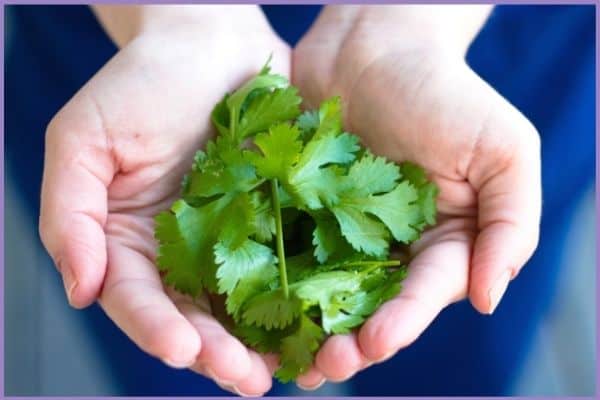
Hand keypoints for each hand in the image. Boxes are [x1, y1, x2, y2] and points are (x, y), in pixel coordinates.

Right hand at [39, 6, 287, 395]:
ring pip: (240, 303)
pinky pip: (283, 266)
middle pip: (193, 313)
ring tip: (280, 371)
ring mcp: (229, 238)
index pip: (137, 297)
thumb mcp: (84, 141)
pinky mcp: (272, 221)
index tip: (181, 349)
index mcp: (129, 238)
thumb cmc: (141, 83)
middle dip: (216, 351)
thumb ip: (69, 216)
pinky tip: (313, 323)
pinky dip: (295, 299)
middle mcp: (179, 248)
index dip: (156, 327)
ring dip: (258, 340)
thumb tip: (79, 290)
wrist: (210, 41)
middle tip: (246, 379)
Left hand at [292, 5, 540, 387]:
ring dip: (307, 330)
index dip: (404, 321)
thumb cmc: (444, 90)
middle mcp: (390, 245)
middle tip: (325, 367)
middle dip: (350, 341)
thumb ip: (511, 222)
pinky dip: (271, 286)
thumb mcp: (503, 150)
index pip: (425, 291)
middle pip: (371, 306)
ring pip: (323, 294)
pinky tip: (253, 313)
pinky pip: (282, 255)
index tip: (378, 342)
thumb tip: (488, 296)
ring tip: (289, 362)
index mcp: (440, 239)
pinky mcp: (297, 213)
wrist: (372, 44)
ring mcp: (339, 232)